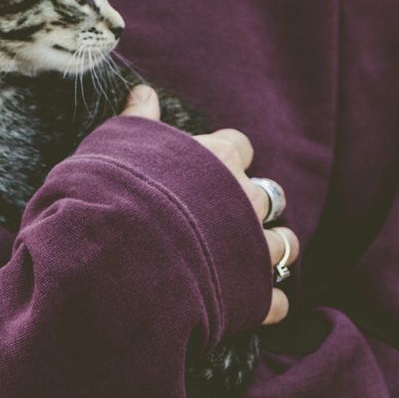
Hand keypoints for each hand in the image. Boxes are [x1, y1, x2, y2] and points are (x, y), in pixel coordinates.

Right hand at [120, 84, 292, 326]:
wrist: (117, 251)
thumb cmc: (113, 191)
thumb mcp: (117, 143)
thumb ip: (137, 119)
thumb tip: (142, 90)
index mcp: (215, 159)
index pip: (237, 146)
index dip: (225, 158)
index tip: (209, 169)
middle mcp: (243, 198)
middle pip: (269, 195)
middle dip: (253, 206)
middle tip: (229, 218)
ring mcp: (252, 246)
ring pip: (285, 244)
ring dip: (272, 250)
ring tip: (252, 261)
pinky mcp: (252, 293)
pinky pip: (276, 300)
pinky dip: (267, 304)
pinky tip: (254, 306)